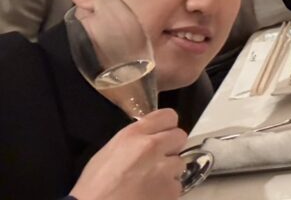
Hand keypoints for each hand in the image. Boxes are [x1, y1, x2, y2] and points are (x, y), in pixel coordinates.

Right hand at [70, 109, 185, 199]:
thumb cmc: (93, 188)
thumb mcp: (107, 154)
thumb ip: (133, 141)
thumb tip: (149, 138)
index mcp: (134, 134)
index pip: (168, 116)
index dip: (167, 127)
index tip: (162, 135)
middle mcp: (152, 147)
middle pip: (179, 136)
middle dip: (171, 148)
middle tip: (157, 160)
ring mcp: (164, 169)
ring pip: (179, 163)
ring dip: (169, 172)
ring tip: (149, 183)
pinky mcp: (171, 190)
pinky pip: (176, 186)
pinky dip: (167, 192)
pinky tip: (150, 196)